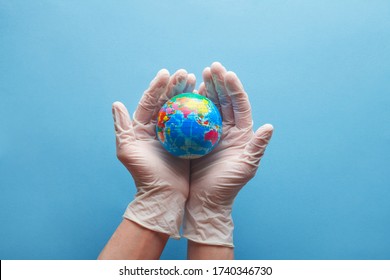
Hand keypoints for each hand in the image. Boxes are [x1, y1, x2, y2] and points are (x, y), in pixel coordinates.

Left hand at [112, 69, 195, 237]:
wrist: (163, 195)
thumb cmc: (144, 174)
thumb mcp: (128, 151)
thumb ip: (122, 127)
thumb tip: (116, 103)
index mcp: (144, 127)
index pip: (150, 101)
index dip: (157, 86)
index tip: (166, 73)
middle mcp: (160, 127)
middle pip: (168, 101)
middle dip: (176, 85)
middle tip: (187, 73)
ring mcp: (176, 134)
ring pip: (183, 109)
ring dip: (190, 94)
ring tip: (199, 80)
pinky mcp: (189, 141)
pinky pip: (195, 122)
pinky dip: (200, 110)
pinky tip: (208, 99)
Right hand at [183, 62, 273, 246]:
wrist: (205, 200)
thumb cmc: (227, 186)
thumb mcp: (246, 167)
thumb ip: (257, 147)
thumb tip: (269, 127)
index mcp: (242, 133)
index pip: (240, 105)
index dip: (234, 88)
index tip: (227, 73)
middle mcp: (227, 130)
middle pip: (224, 100)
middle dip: (219, 82)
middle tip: (211, 67)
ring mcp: (210, 132)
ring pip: (209, 105)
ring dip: (205, 89)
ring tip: (199, 74)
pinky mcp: (195, 137)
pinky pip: (193, 117)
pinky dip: (190, 104)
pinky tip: (185, 93)